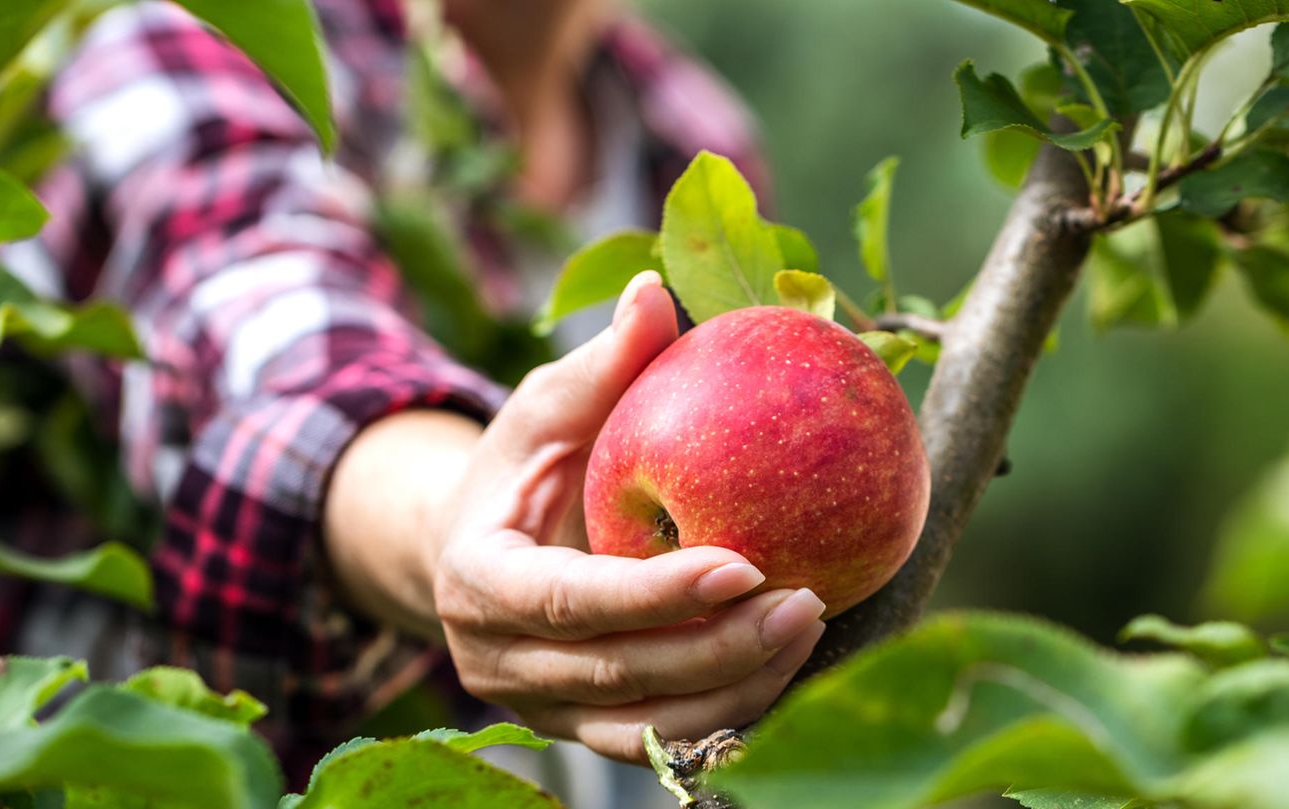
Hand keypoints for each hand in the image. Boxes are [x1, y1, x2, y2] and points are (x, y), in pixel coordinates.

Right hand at [432, 271, 826, 761]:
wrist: (476, 552)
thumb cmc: (521, 466)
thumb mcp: (547, 409)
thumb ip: (601, 365)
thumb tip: (657, 292)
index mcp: (478, 582)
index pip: (565, 601)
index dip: (652, 593)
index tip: (743, 563)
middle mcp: (499, 662)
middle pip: (619, 673)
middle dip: (718, 647)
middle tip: (809, 601)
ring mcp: (541, 708)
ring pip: (646, 726)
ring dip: (736, 689)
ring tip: (812, 630)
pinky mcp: (584, 729)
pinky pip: (661, 740)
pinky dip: (727, 716)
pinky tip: (790, 673)